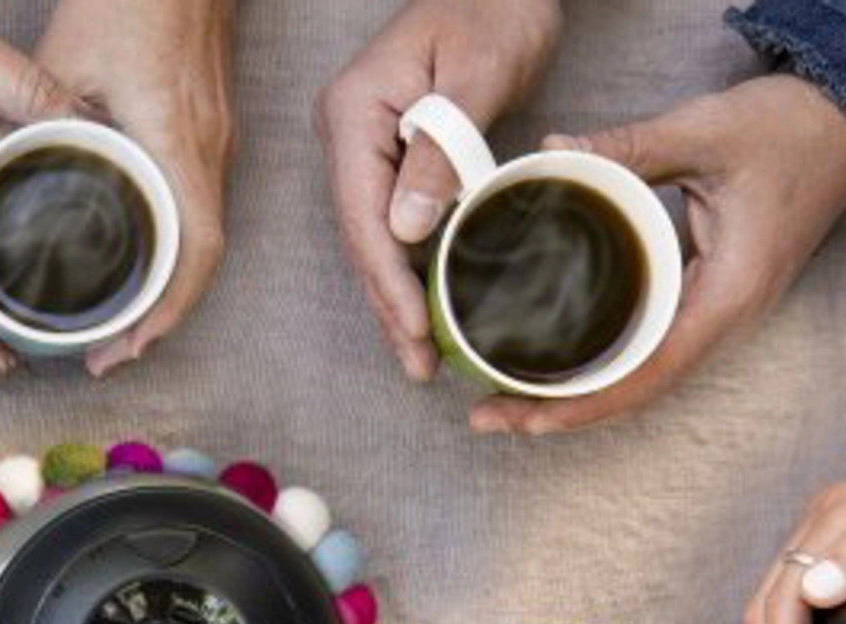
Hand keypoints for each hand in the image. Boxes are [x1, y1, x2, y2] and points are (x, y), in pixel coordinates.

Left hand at [32, 0, 234, 376]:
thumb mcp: (67, 56)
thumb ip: (18, 116)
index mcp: (178, 142)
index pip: (194, 251)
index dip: (167, 311)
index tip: (128, 346)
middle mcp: (209, 151)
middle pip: (201, 262)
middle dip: (160, 318)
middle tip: (112, 352)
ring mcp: (217, 142)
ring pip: (203, 238)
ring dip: (167, 287)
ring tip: (122, 321)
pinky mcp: (210, 130)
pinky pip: (200, 207)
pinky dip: (172, 247)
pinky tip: (139, 257)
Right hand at [316, 0, 561, 381]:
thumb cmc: (497, 7)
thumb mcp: (479, 72)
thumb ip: (441, 150)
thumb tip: (406, 232)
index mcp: (354, 110)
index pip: (362, 214)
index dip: (387, 280)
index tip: (416, 329)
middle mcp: (348, 134)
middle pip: (361, 238)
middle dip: (389, 306)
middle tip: (420, 366)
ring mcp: (365, 148)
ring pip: (374, 240)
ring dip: (397, 299)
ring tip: (422, 357)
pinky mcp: (391, 158)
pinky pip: (395, 225)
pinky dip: (411, 271)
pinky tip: (427, 311)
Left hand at [470, 75, 845, 434]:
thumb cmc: (794, 128)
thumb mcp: (706, 132)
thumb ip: (628, 148)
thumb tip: (552, 154)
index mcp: (727, 297)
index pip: (645, 377)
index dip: (580, 406)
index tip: (523, 418)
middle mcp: (725, 321)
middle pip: (633, 392)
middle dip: (560, 413)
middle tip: (487, 415)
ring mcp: (720, 315)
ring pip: (641, 378)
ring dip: (576, 397)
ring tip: (508, 402)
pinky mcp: (711, 300)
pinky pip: (651, 350)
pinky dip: (602, 367)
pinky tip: (556, 365)